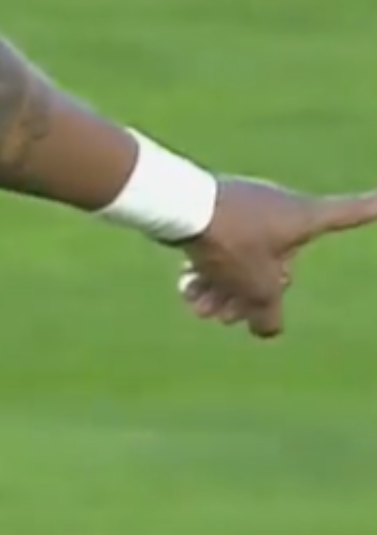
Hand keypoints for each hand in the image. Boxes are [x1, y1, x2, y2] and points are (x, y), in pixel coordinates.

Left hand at [177, 179, 376, 338]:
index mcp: (303, 217)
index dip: (368, 208)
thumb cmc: (231, 242)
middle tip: (224, 315)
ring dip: (223, 289)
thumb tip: (267, 328)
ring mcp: (244, 207)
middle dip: (251, 293)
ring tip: (199, 307)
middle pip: (278, 261)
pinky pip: (220, 246)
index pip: (346, 214)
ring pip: (243, 258)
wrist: (176, 207)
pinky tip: (187, 288)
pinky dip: (207, 270)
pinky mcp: (212, 210)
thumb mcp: (258, 287)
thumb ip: (269, 313)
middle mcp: (277, 208)